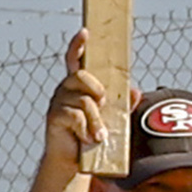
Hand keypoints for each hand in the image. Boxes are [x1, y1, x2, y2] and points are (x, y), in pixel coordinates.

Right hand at [43, 27, 115, 180]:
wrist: (77, 160)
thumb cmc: (95, 134)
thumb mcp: (114, 116)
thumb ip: (123, 102)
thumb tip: (136, 92)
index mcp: (80, 85)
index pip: (75, 60)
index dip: (78, 45)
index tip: (85, 32)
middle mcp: (66, 89)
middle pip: (81, 76)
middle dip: (97, 89)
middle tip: (103, 103)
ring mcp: (58, 102)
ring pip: (85, 100)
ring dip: (97, 120)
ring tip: (99, 134)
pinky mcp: (54, 117)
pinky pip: (77, 116)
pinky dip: (88, 128)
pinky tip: (89, 138)